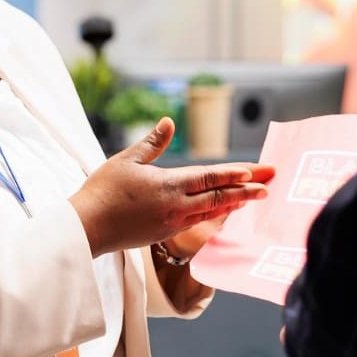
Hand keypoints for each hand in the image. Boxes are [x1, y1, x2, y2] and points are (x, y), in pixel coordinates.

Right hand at [69, 118, 274, 256]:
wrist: (87, 227)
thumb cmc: (103, 190)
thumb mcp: (126, 160)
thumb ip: (152, 142)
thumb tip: (170, 122)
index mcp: (167, 186)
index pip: (208, 178)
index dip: (232, 175)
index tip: (254, 172)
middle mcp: (175, 207)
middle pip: (218, 198)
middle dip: (246, 191)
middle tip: (269, 186)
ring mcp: (171, 223)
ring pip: (210, 212)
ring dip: (233, 203)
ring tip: (252, 197)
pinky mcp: (164, 234)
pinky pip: (197, 222)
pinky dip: (215, 215)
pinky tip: (222, 211)